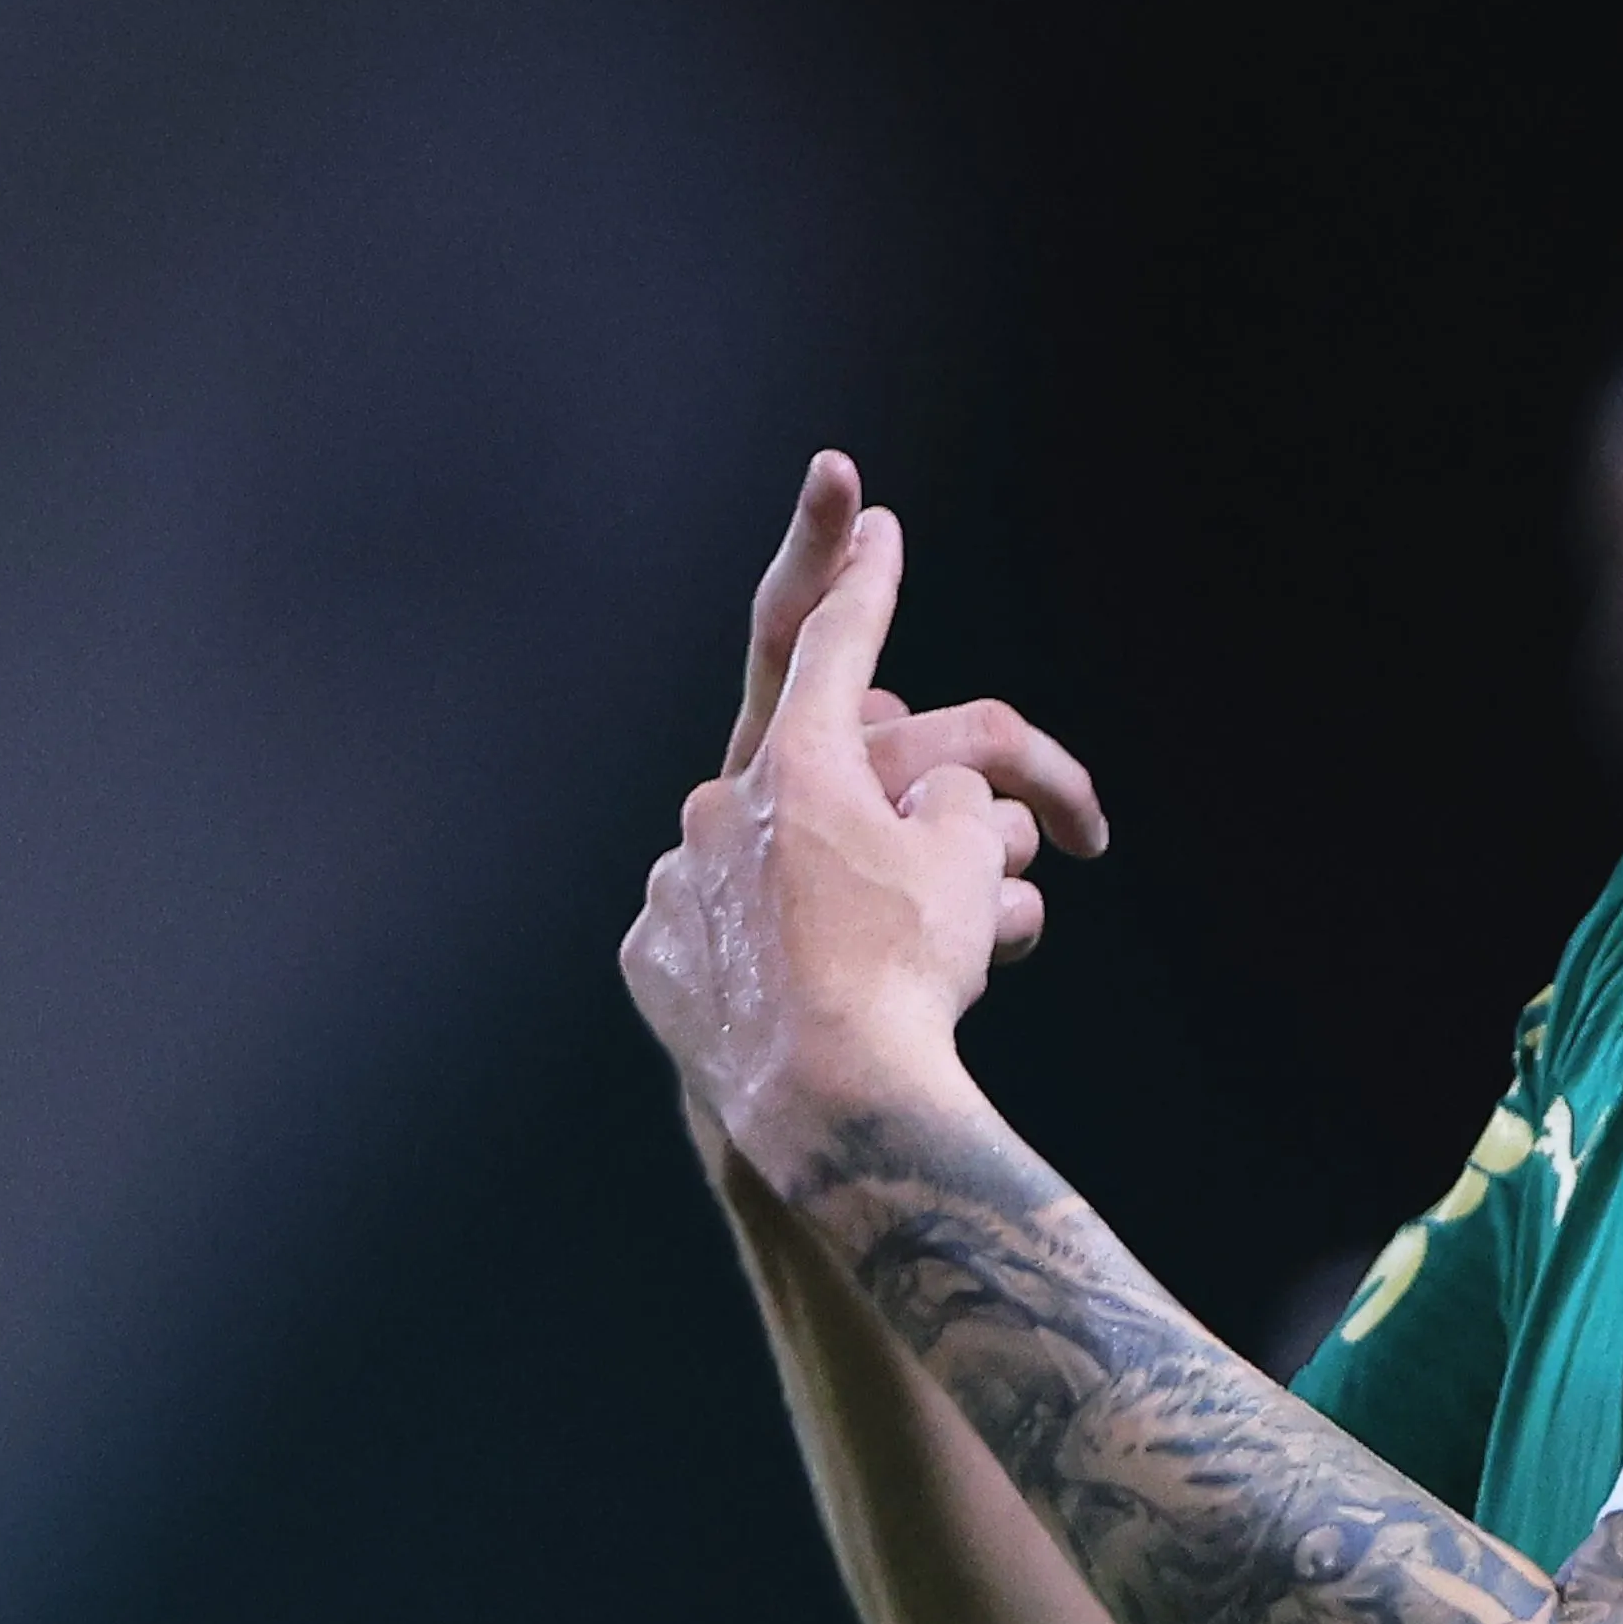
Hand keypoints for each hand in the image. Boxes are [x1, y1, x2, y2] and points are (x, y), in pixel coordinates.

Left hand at [629, 454, 1106, 1170]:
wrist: (835, 1109)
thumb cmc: (914, 975)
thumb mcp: (970, 864)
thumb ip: (952, 800)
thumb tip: (923, 799)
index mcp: (797, 763)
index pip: (837, 646)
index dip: (863, 578)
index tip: (868, 514)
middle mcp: (719, 807)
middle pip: (821, 789)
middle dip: (879, 827)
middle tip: (925, 906)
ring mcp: (677, 886)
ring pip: (776, 870)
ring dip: (828, 903)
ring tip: (876, 982)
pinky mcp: (653, 963)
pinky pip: (725, 938)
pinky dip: (770, 961)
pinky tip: (811, 1012)